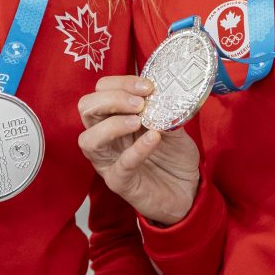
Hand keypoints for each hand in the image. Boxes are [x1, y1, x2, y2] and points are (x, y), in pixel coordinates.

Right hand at [78, 76, 199, 225]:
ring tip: (138, 121)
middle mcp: (106, 138)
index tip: (147, 86)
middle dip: (111, 98)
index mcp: (114, 118)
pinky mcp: (120, 183)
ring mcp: (109, 161)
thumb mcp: (173, 125)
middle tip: (139, 103)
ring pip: (89, 140)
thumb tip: (162, 94)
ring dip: (112, 125)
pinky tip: (153, 138)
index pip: (100, 91)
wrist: (187, 191)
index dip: (120, 83)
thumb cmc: (173, 157)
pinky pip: (121, 165)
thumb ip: (165, 110)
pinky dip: (136, 149)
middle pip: (86, 108)